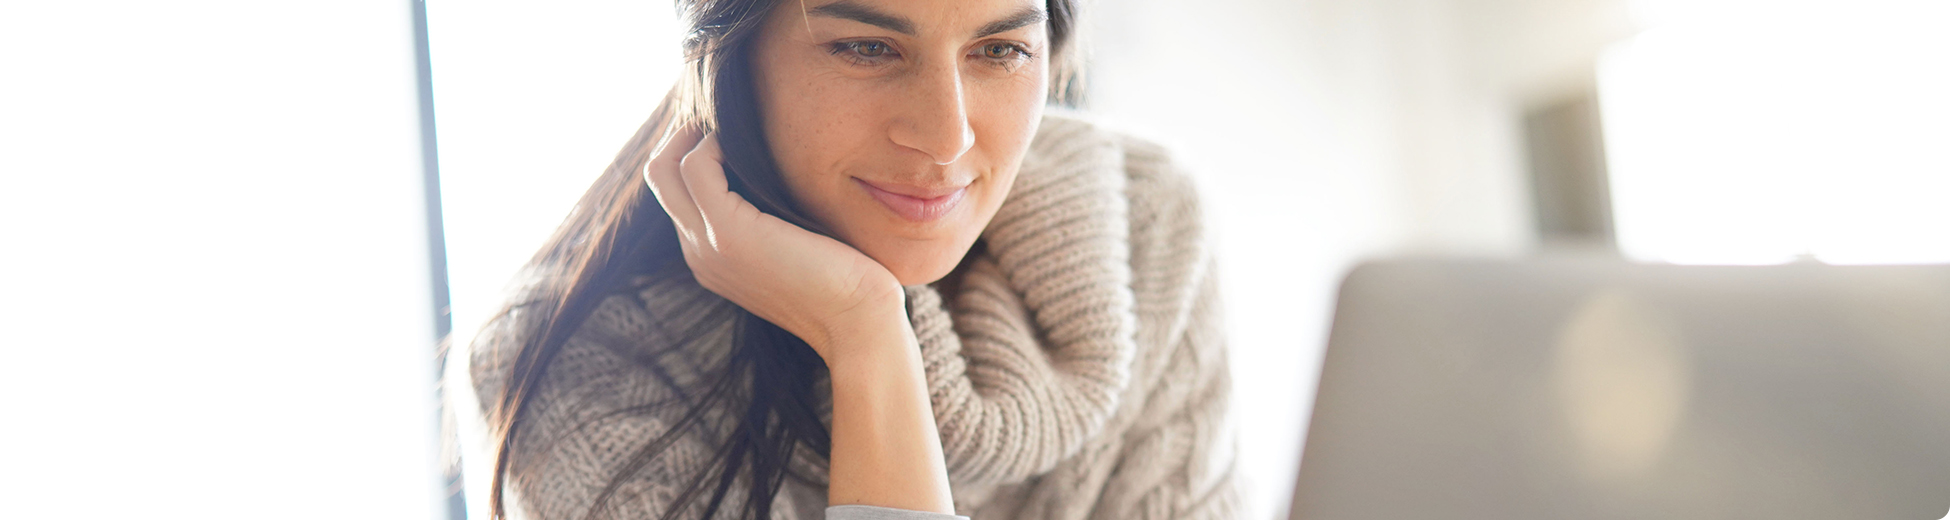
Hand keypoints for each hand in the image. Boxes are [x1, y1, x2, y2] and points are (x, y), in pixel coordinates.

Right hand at [643, 126, 907, 363]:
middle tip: (723, 114)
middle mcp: (698, 252)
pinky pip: (696, 166)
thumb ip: (774, 218)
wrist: (857, 322)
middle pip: (660, 177)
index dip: (695, 153)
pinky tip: (747, 139)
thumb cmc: (843, 285)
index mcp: (711, 258)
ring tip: (734, 121)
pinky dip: (715, 142)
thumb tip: (780, 175)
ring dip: (696, 133)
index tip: (730, 129)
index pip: (678, 194)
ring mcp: (706, 244)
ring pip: (665, 168)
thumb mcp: (796, 246)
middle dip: (683, 135)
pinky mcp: (727, 232)